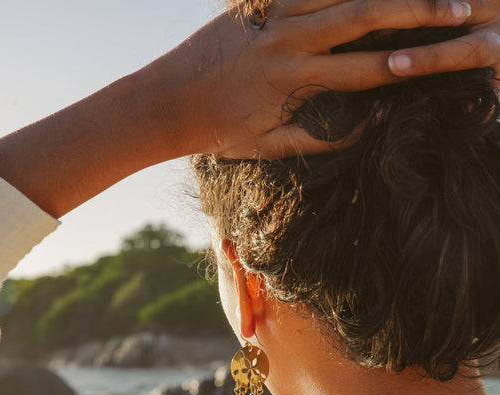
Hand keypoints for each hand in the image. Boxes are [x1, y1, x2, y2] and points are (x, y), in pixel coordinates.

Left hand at [171, 0, 476, 157]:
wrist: (166, 99)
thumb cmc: (219, 130)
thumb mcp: (270, 146)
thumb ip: (320, 137)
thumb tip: (367, 125)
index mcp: (295, 82)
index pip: (365, 71)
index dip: (408, 65)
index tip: (446, 61)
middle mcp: (289, 41)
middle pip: (364, 18)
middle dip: (417, 12)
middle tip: (461, 8)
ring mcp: (274, 13)